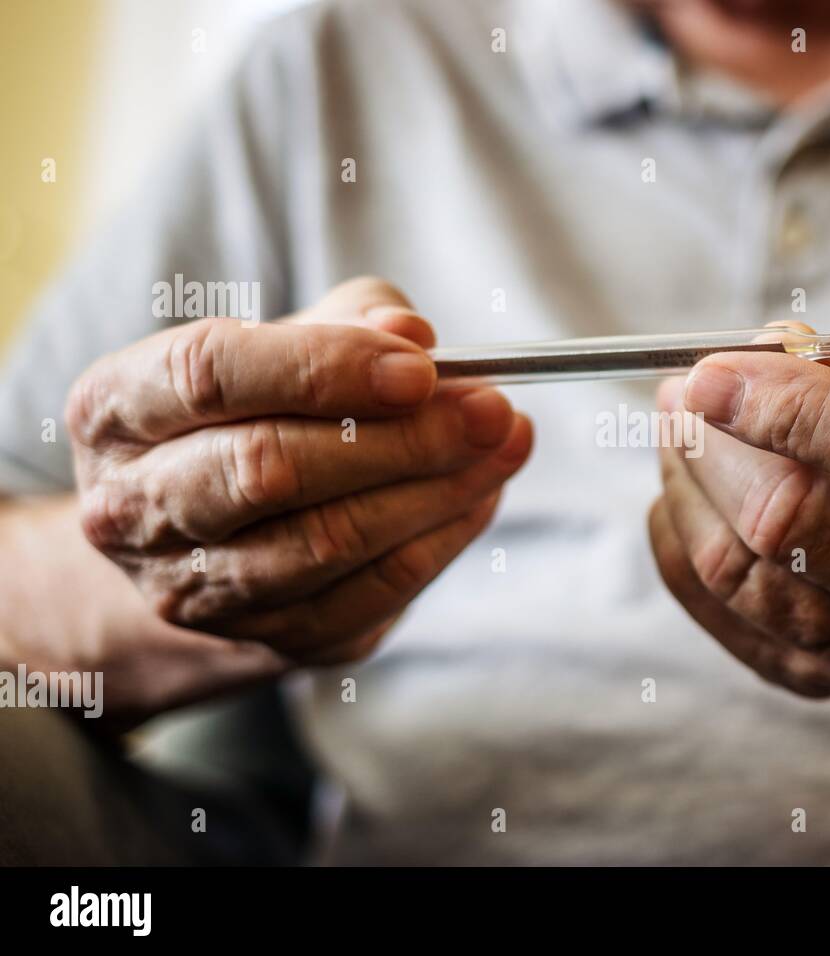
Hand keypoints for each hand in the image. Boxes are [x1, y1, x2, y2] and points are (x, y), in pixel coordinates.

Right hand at [67, 278, 530, 666]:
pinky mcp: (268, 639)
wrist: (201, 542)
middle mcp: (133, 508)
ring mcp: (195, 588)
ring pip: (326, 542)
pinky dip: (440, 540)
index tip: (421, 365)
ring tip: (506, 444)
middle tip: (488, 409)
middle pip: (267, 469)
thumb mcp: (280, 341)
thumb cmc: (250, 414)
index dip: (323, 367)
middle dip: (397, 437)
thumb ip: (348, 320)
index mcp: (116, 411)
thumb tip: (412, 337)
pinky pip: (370, 594)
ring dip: (435, 490)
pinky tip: (482, 493)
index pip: (210, 374)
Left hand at [649, 327, 829, 696]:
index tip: (711, 371)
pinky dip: (682, 537)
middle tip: (680, 392)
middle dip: (714, 448)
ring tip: (680, 430)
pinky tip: (691, 490)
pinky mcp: (829, 680)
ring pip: (741, 572)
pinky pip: (718, 607)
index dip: (791, 407)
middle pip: (796, 526)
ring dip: (688, 487)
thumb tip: (760, 353)